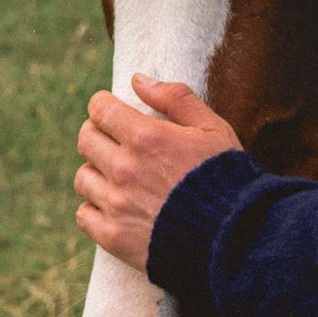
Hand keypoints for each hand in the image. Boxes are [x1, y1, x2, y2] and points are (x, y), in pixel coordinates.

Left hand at [75, 75, 240, 271]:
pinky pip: (83, 215)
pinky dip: (94, 208)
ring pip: (83, 177)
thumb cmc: (227, 176)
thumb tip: (138, 80)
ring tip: (119, 176)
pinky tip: (116, 205)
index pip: (100, 110)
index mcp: (146, 137)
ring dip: (97, 172)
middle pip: (85, 140)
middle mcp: (124, 168)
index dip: (103, 105)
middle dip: (98, 134)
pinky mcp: (114, 236)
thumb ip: (175, 98)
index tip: (111, 110)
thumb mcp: (212, 128)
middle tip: (115, 140)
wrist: (234, 235)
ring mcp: (116, 204)